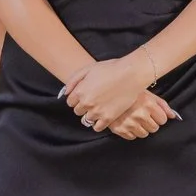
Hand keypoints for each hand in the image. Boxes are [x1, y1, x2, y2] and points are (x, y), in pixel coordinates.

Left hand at [62, 54, 178, 135]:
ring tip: (99, 109)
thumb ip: (74, 80)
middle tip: (93, 101)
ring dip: (90, 115)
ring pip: (86, 120)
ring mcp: (97, 112)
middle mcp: (86, 103)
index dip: (77, 99)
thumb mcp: (88, 68)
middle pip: (78, 111)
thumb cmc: (110, 68)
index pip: (70, 102)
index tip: (85, 96)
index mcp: (80, 91)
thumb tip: (65, 93)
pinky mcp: (108, 118)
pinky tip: (103, 117)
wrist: (131, 74)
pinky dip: (98, 124)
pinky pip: (97, 127)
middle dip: (83, 107)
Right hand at [104, 91, 177, 140]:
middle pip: (154, 128)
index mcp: (148, 104)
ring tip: (135, 119)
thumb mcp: (148, 94)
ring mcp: (130, 124)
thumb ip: (162, 105)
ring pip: (144, 134)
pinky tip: (128, 123)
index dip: (158, 116)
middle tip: (143, 115)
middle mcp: (140, 115)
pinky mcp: (120, 130)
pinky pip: (132, 137)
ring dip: (142, 128)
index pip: (163, 120)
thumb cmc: (130, 93)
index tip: (153, 113)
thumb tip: (173, 116)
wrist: (107, 94)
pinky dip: (131, 132)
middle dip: (151, 123)